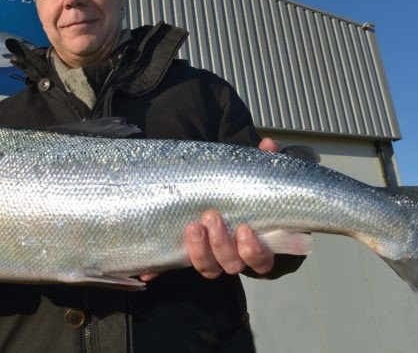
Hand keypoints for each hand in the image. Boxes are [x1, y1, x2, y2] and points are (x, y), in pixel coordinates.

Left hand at [140, 137, 278, 281]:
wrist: (214, 190)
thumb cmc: (241, 189)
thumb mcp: (252, 176)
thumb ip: (264, 162)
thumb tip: (268, 145)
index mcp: (257, 243)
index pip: (262, 261)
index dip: (255, 252)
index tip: (245, 230)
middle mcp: (234, 256)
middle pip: (232, 265)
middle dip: (221, 245)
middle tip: (211, 217)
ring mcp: (210, 257)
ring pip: (208, 269)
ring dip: (199, 251)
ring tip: (193, 226)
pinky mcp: (185, 256)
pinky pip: (173, 268)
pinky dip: (160, 271)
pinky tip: (148, 272)